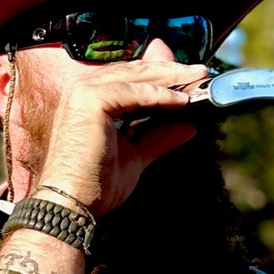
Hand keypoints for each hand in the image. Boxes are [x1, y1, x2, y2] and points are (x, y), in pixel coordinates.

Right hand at [37, 57, 208, 218]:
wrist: (73, 203)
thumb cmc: (95, 184)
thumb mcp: (136, 156)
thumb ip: (158, 138)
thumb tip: (187, 128)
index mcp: (90, 98)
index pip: (132, 78)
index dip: (163, 76)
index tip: (192, 79)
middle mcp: (83, 89)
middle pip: (136, 72)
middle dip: (172, 71)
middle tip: (201, 72)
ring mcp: (84, 91)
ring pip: (137, 77)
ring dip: (171, 78)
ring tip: (198, 79)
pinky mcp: (91, 100)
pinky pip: (135, 92)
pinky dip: (160, 95)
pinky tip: (182, 101)